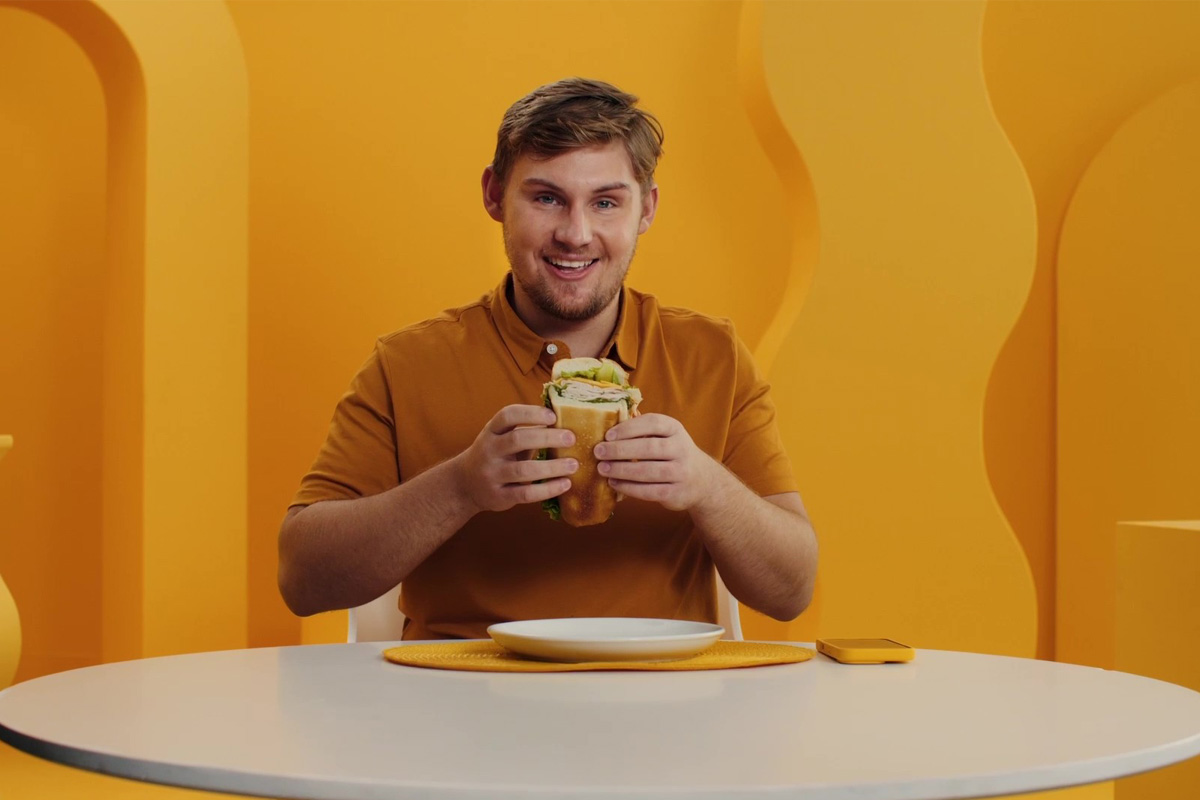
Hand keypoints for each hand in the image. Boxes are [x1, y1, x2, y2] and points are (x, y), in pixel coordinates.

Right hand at [454, 405, 577, 514]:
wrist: (466, 484)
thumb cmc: (496, 455)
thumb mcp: (502, 438)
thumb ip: (526, 431)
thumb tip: (564, 420)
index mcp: (491, 431)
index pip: (507, 415)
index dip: (530, 413)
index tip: (553, 416)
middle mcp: (488, 450)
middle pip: (517, 440)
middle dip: (547, 438)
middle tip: (571, 438)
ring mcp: (492, 474)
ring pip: (523, 470)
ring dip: (552, 467)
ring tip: (573, 465)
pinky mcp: (499, 496)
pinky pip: (526, 494)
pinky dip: (548, 489)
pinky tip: (564, 484)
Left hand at [593, 413, 720, 511]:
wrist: (701, 480)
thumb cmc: (671, 453)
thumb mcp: (665, 436)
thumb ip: (642, 429)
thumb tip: (608, 423)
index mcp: (675, 429)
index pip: (652, 423)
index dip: (628, 428)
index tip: (608, 435)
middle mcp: (681, 448)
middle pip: (648, 448)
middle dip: (620, 450)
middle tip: (598, 452)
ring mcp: (681, 472)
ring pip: (647, 471)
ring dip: (621, 470)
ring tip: (602, 469)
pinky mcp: (676, 493)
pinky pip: (649, 491)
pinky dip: (628, 487)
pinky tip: (614, 483)